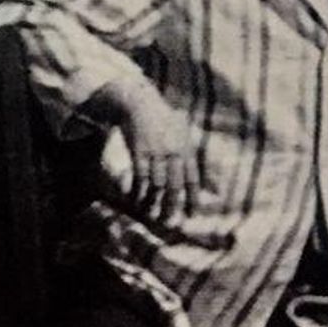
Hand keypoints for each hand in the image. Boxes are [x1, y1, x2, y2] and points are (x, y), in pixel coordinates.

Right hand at [105, 79, 199, 218]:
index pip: (192, 179)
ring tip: (149, 213)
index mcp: (186, 149)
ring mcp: (156, 153)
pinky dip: (137, 190)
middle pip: (174, 186)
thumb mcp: (182, 133)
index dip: (193, 198)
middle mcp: (173, 152)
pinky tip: (134, 199)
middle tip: (169, 222)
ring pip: (156, 185)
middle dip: (172, 206)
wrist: (140, 104)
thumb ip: (188, 153)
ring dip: (151, 201)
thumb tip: (193, 173)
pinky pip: (139, 177)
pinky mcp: (139, 152)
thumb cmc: (163, 120)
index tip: (192, 214)